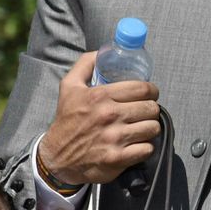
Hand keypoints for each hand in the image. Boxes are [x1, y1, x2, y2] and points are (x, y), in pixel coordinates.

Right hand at [36, 51, 161, 186]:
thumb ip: (85, 64)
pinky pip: (147, 149)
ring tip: (141, 127)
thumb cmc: (67, 120)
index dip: (151, 90)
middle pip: (151, 108)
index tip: (150, 94)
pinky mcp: (118, 158)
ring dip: (150, 127)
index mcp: (100, 96)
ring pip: (152, 128)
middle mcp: (109, 116)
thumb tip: (103, 51)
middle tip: (144, 111)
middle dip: (151, 109)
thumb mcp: (69, 87)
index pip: (142, 88)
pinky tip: (137, 144)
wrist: (57, 157)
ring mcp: (115, 138)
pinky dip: (145, 147)